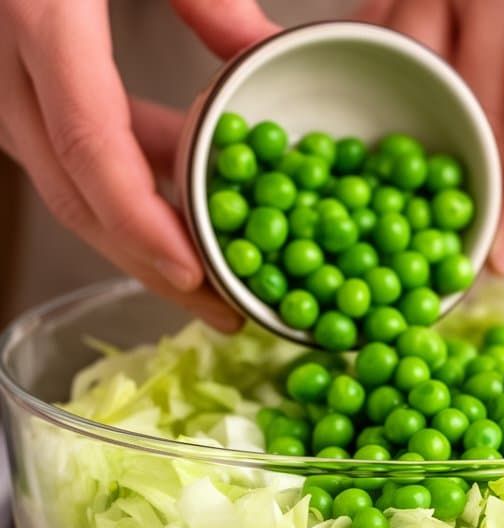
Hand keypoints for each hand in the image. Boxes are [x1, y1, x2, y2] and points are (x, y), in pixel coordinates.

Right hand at [0, 0, 278, 327]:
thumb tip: (262, 55)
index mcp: (41, 18)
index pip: (89, 151)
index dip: (143, 223)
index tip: (195, 273)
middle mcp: (5, 63)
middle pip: (77, 196)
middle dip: (152, 264)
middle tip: (222, 309)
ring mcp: (1, 79)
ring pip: (69, 187)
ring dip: (141, 237)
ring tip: (211, 275)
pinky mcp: (12, 81)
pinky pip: (67, 155)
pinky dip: (124, 187)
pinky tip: (176, 198)